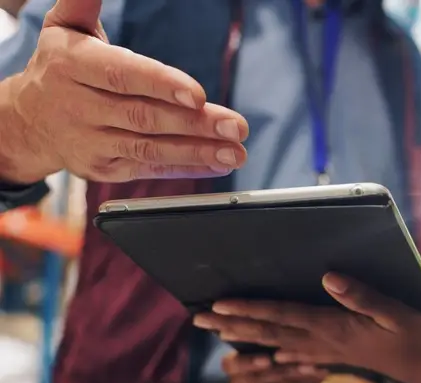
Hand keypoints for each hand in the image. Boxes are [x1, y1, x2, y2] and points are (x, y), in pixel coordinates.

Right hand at [0, 0, 248, 183]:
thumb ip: (85, 2)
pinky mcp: (104, 169)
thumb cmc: (60, 67)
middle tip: (236, 126)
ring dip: (198, 152)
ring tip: (236, 152)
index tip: (199, 94)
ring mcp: (92, 142)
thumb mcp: (65, 29)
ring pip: (150, 149)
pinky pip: (150, 169)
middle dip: (195, 124)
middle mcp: (79, 107)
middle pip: (144, 116)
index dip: (161, 84)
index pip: (121, 75)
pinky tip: (217, 165)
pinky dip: (186, 168)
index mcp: (71, 66)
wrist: (27, 121)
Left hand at [193, 273, 420, 382]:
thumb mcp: (396, 312)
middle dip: (233, 325)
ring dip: (246, 337)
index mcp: (333, 327)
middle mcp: (324, 341)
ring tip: (218, 332)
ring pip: (277, 343)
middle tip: (198, 320)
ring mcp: (328, 351)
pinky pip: (297, 353)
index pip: (282, 316)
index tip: (220, 306)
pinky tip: (266, 353)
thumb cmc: (416, 336)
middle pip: (270, 332)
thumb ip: (363, 296)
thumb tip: (329, 278)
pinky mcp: (337, 355)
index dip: (250, 310)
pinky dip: (276, 351)